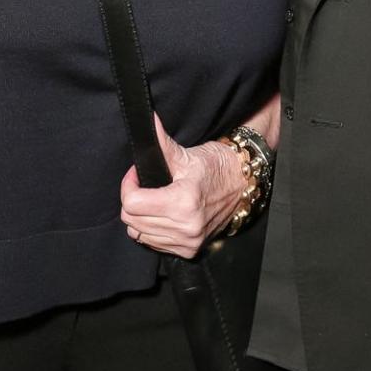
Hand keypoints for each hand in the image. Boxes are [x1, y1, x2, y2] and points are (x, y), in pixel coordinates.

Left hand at [120, 113, 245, 257]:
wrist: (242, 185)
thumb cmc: (217, 167)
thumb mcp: (187, 155)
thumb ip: (161, 143)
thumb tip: (148, 120)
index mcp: (183, 202)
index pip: (132, 203)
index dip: (128, 185)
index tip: (136, 175)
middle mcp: (186, 226)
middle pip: (131, 220)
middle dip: (132, 199)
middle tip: (144, 184)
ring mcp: (188, 241)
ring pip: (139, 233)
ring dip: (141, 216)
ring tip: (154, 199)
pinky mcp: (189, 250)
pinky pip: (153, 243)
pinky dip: (152, 229)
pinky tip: (163, 214)